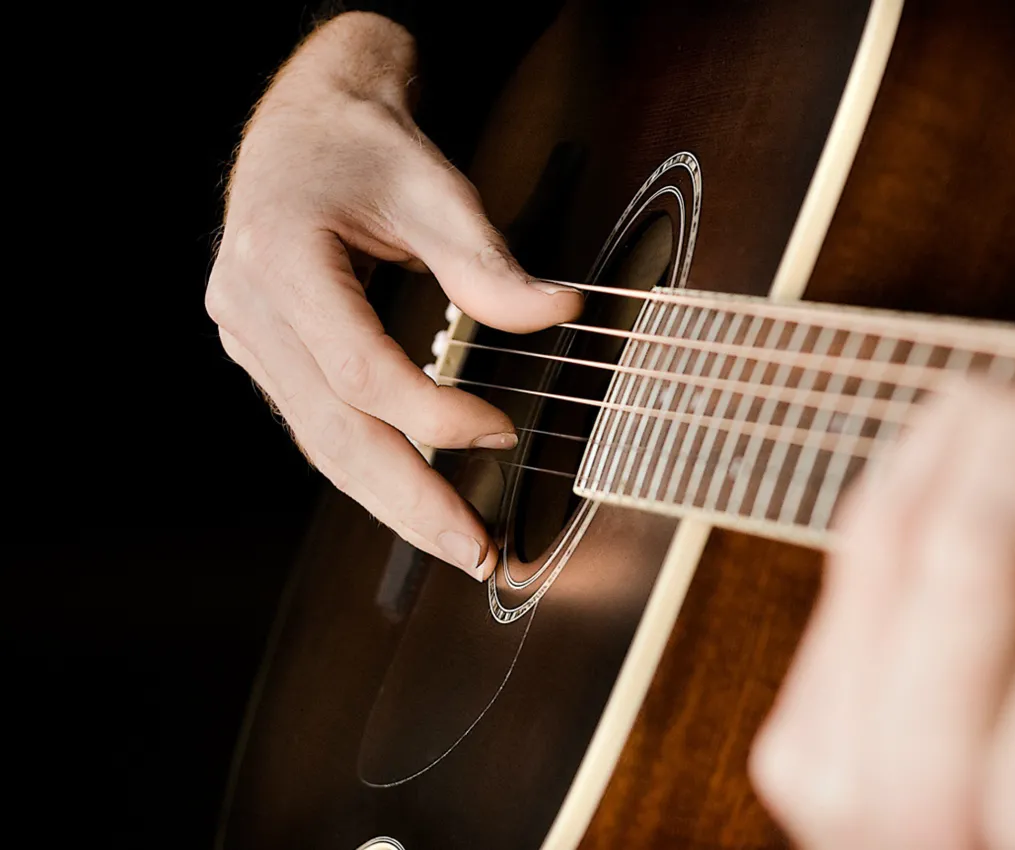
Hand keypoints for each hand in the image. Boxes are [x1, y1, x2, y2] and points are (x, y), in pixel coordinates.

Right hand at [206, 13, 581, 578]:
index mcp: (278, 254)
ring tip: (455, 544)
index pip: (359, 369)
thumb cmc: (367, 144)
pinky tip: (416, 497)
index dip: (435, 413)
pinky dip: (371, 466)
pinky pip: (319, 425)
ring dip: (391, 500)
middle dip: (410, 500)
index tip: (503, 433)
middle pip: (333, 431)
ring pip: (321, 443)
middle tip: (475, 552)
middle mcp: (245, 304)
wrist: (305, 121)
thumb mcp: (435, 188)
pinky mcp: (262, 351)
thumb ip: (488, 263)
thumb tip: (559, 314)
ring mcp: (245, 333)